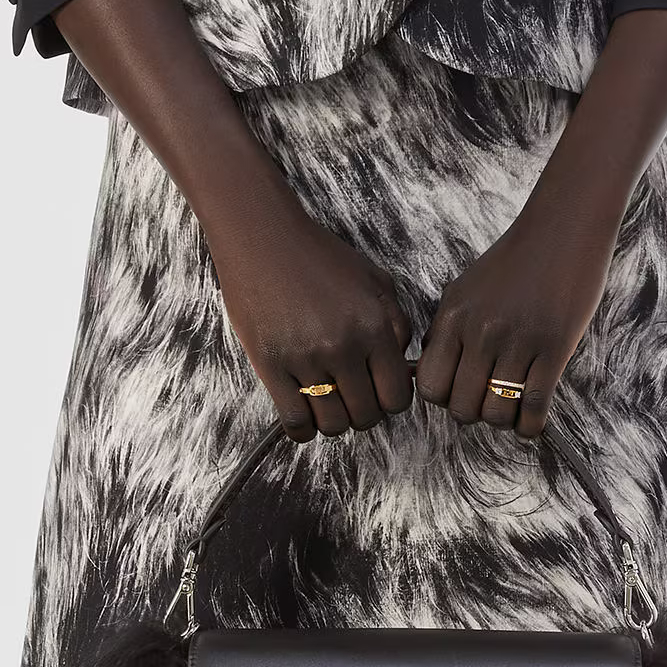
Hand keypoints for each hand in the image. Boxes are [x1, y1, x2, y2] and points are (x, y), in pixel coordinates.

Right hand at [207, 197, 416, 441]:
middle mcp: (343, 347)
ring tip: (328, 403)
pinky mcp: (271, 367)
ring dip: (334, 422)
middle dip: (363, 413)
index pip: (397, 398)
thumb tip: (402, 367)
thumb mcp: (375, 280)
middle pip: (366, 416)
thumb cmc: (321, 257)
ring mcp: (306, 360)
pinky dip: (304, 429)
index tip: (378, 392)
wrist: (264, 237)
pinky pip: (296, 422)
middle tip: (351, 397)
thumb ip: (397, 323)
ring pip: (333, 425)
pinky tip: (304, 414)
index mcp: (374, 327)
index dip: (390, 401)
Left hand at [415, 199, 618, 439]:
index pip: (431, 386)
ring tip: (512, 409)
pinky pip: (534, 407)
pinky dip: (530, 426)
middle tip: (488, 402)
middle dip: (474, 414)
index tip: (459, 392)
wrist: (564, 229)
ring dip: (503, 421)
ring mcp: (518, 342)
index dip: (443, 399)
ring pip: (497, 414)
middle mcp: (481, 332)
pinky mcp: (554, 349)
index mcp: (454, 318)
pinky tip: (530, 423)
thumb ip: (444, 331)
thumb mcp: (464, 290)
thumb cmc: (514, 261)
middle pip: (462, 408)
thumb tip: (427, 373)